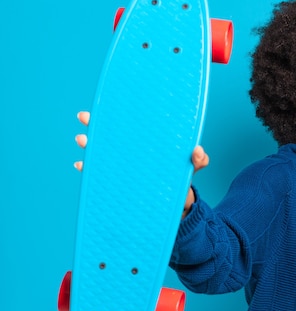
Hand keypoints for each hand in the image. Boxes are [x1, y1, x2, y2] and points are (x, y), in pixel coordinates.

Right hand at [74, 111, 208, 216]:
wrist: (177, 204)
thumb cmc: (181, 178)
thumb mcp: (192, 167)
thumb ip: (199, 160)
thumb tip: (198, 151)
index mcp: (147, 145)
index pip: (129, 126)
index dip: (116, 116)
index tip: (105, 105)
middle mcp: (132, 155)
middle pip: (110, 137)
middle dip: (95, 125)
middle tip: (84, 118)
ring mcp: (125, 170)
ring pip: (102, 155)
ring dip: (90, 147)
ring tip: (82, 141)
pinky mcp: (123, 186)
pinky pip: (103, 176)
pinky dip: (91, 171)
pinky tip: (82, 166)